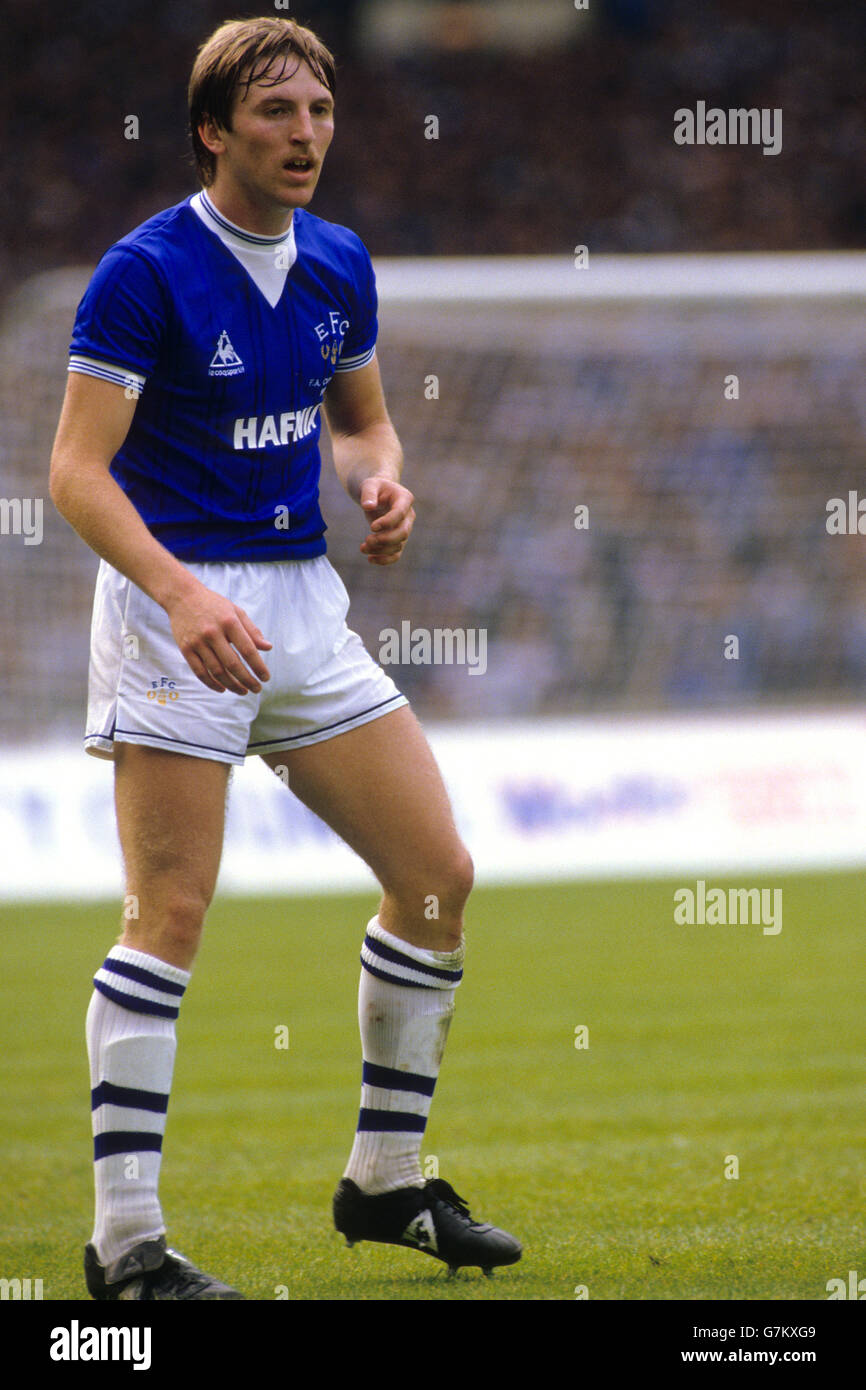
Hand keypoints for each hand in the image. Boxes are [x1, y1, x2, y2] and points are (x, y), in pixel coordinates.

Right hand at [165, 579, 271, 693]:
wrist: (182, 596)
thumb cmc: (213, 605)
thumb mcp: (236, 611)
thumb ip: (252, 630)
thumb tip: (268, 648)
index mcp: (229, 622)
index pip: (248, 650)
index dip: (258, 667)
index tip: (266, 677)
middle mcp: (213, 633)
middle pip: (233, 664)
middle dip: (247, 680)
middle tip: (257, 689)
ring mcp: (198, 642)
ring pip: (217, 671)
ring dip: (232, 685)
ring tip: (243, 691)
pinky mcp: (185, 649)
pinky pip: (200, 672)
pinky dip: (212, 684)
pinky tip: (222, 689)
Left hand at [359, 477, 414, 564]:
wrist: (379, 494)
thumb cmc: (375, 488)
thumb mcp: (369, 485)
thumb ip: (368, 493)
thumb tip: (368, 506)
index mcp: (404, 499)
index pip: (400, 513)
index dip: (387, 522)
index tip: (372, 527)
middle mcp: (409, 515)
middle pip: (403, 533)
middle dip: (385, 539)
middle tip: (367, 539)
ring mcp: (405, 528)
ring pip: (398, 545)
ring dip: (380, 550)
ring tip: (362, 548)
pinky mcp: (398, 539)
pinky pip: (396, 554)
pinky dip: (385, 560)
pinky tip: (370, 559)